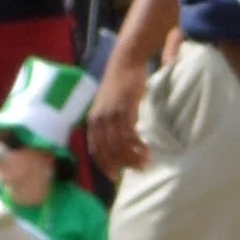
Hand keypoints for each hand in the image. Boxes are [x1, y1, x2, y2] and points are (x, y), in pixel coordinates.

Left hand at [88, 39, 153, 177]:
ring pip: (120, 146)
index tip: (115, 176)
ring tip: (146, 161)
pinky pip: (130, 135)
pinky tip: (147, 148)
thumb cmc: (120, 85)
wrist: (125, 63)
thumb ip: (110, 122)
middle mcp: (98, 120)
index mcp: (92, 121)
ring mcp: (110, 115)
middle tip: (138, 169)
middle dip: (123, 164)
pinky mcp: (124, 110)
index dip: (104, 165)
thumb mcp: (109, 106)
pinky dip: (139, 146)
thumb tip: (119, 141)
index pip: (95, 150)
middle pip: (108, 151)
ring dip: (133, 157)